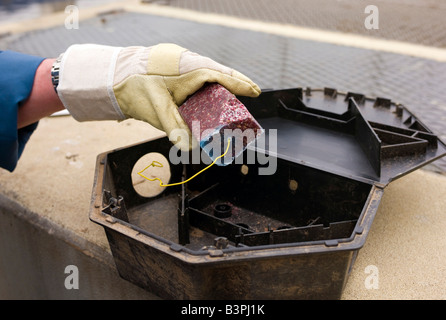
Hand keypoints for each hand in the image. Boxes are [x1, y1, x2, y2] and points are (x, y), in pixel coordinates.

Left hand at [57, 43, 260, 149]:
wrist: (113, 76)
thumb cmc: (135, 89)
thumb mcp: (158, 111)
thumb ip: (176, 129)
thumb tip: (190, 148)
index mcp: (188, 69)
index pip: (220, 76)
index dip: (239, 84)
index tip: (255, 91)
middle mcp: (188, 62)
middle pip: (218, 73)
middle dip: (235, 83)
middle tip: (251, 93)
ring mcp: (181, 63)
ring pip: (208, 72)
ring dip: (222, 82)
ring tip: (236, 92)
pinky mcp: (174, 67)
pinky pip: (198, 73)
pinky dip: (208, 82)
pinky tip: (210, 91)